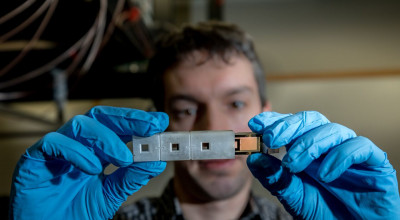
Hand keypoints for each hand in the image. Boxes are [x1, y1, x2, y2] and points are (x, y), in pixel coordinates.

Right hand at [9, 106, 168, 219]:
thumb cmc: (74, 214)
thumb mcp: (110, 195)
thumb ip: (131, 177)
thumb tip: (156, 161)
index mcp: (94, 151)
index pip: (117, 127)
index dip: (137, 121)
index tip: (160, 121)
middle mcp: (76, 145)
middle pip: (101, 117)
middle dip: (128, 119)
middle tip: (150, 126)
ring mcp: (56, 150)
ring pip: (80, 125)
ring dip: (106, 138)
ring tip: (123, 158)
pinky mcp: (34, 159)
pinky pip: (54, 142)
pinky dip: (76, 151)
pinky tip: (92, 168)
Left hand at [247, 111, 399, 218]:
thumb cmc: (324, 212)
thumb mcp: (293, 196)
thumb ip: (275, 177)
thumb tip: (254, 158)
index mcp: (308, 149)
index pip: (291, 126)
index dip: (275, 121)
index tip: (256, 123)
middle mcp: (329, 145)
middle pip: (311, 120)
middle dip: (289, 127)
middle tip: (271, 138)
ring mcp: (350, 150)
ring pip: (332, 130)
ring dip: (310, 144)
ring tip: (293, 164)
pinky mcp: (374, 161)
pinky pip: (358, 146)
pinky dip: (340, 157)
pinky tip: (325, 175)